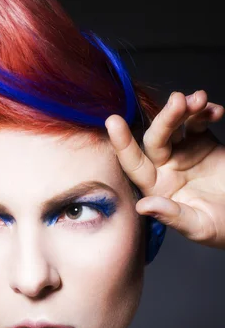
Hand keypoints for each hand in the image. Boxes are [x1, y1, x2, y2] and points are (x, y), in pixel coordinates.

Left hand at [105, 90, 224, 249]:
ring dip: (185, 109)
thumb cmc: (222, 227)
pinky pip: (197, 120)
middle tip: (179, 101)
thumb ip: (172, 216)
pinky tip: (215, 110)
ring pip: (176, 125)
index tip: (113, 122)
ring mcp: (182, 152)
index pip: (134, 165)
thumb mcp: (199, 227)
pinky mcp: (202, 141)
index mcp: (156, 188)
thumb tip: (142, 206)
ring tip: (200, 100)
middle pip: (157, 138)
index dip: (123, 144)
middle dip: (166, 118)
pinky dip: (205, 111)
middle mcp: (164, 167)